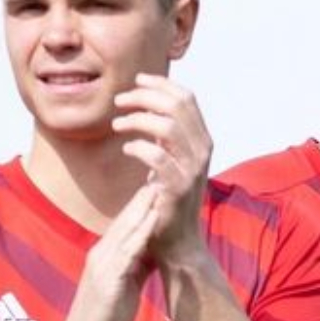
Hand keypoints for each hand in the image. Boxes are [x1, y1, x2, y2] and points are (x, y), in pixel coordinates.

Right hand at [51, 184, 158, 320]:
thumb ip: (137, 262)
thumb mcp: (126, 281)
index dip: (145, 197)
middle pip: (127, 216)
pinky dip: (140, 235)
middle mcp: (103, 252)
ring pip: (126, 229)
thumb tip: (154, 245)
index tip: (163, 175)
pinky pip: (127, 253)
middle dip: (147, 192)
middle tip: (164, 166)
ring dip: (144, 206)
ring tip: (162, 183)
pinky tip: (153, 220)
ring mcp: (103, 264)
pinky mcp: (108, 280)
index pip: (128, 219)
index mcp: (108, 252)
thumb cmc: (106, 314)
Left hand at [112, 74, 212, 263]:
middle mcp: (202, 151)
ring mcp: (192, 169)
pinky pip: (157, 156)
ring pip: (167, 126)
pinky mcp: (177, 187)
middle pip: (177, 106)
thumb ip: (168, 133)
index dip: (161, 83)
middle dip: (144, 96)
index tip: (137, 81)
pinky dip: (137, 148)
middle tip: (120, 101)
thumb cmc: (169, 198)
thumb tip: (151, 100)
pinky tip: (126, 149)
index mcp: (202, 139)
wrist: (178, 240)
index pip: (187, 98)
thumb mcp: (174, 158)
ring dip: (136, 119)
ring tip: (116, 124)